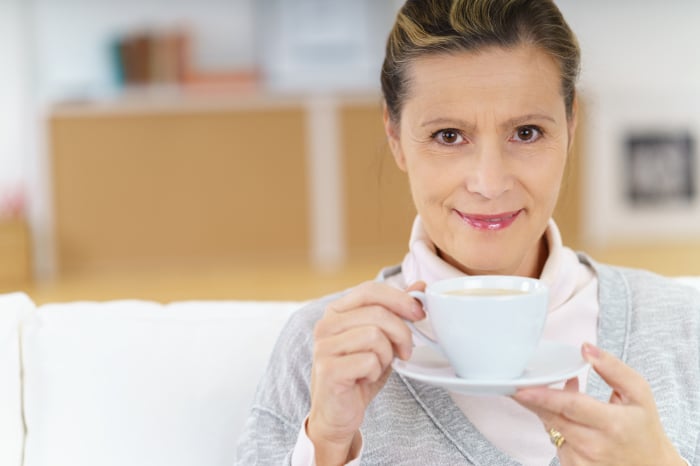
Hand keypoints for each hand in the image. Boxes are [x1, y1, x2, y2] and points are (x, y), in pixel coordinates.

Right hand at [307, 281, 425, 464]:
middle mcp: (326, 324)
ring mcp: (324, 346)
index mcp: (337, 311)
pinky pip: (368, 361)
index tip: (418, 313)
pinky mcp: (328, 369)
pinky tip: (365, 378)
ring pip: (375, 336)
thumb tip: (420, 286)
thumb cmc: (359, 373)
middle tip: (405, 352)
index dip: (399, 298)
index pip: (370, 290)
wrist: (338, 412)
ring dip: (386, 355)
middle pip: (377, 313)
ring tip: (378, 365)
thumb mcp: (382, 339)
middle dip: (401, 333)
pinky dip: (375, 372)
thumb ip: (397, 312)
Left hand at [513, 343, 684, 465]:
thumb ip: (613, 368)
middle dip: (532, 400)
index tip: (522, 389)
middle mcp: (594, 445)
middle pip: (553, 417)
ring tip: (551, 394)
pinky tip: (565, 416)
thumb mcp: (639, 394)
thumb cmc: (643, 428)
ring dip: (545, 409)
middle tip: (517, 385)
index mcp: (612, 424)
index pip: (571, 407)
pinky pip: (555, 439)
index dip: (544, 396)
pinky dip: (554, 424)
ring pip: (551, 428)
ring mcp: (582, 460)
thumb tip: (586, 348)